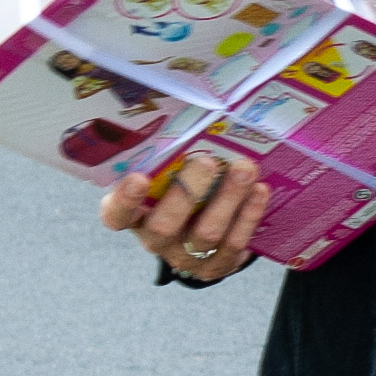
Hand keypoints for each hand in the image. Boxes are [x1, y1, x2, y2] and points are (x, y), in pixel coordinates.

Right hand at [100, 146, 267, 282]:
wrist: (200, 235)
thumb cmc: (177, 192)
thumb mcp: (164, 177)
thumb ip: (168, 157)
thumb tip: (190, 108)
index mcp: (133, 215)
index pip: (117, 214)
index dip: (125, 199)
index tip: (138, 177)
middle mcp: (155, 239)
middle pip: (164, 225)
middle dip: (188, 192)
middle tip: (207, 161)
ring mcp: (186, 256)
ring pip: (206, 233)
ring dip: (228, 198)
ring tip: (245, 168)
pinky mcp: (216, 266)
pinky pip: (234, 244)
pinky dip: (248, 215)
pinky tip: (259, 191)